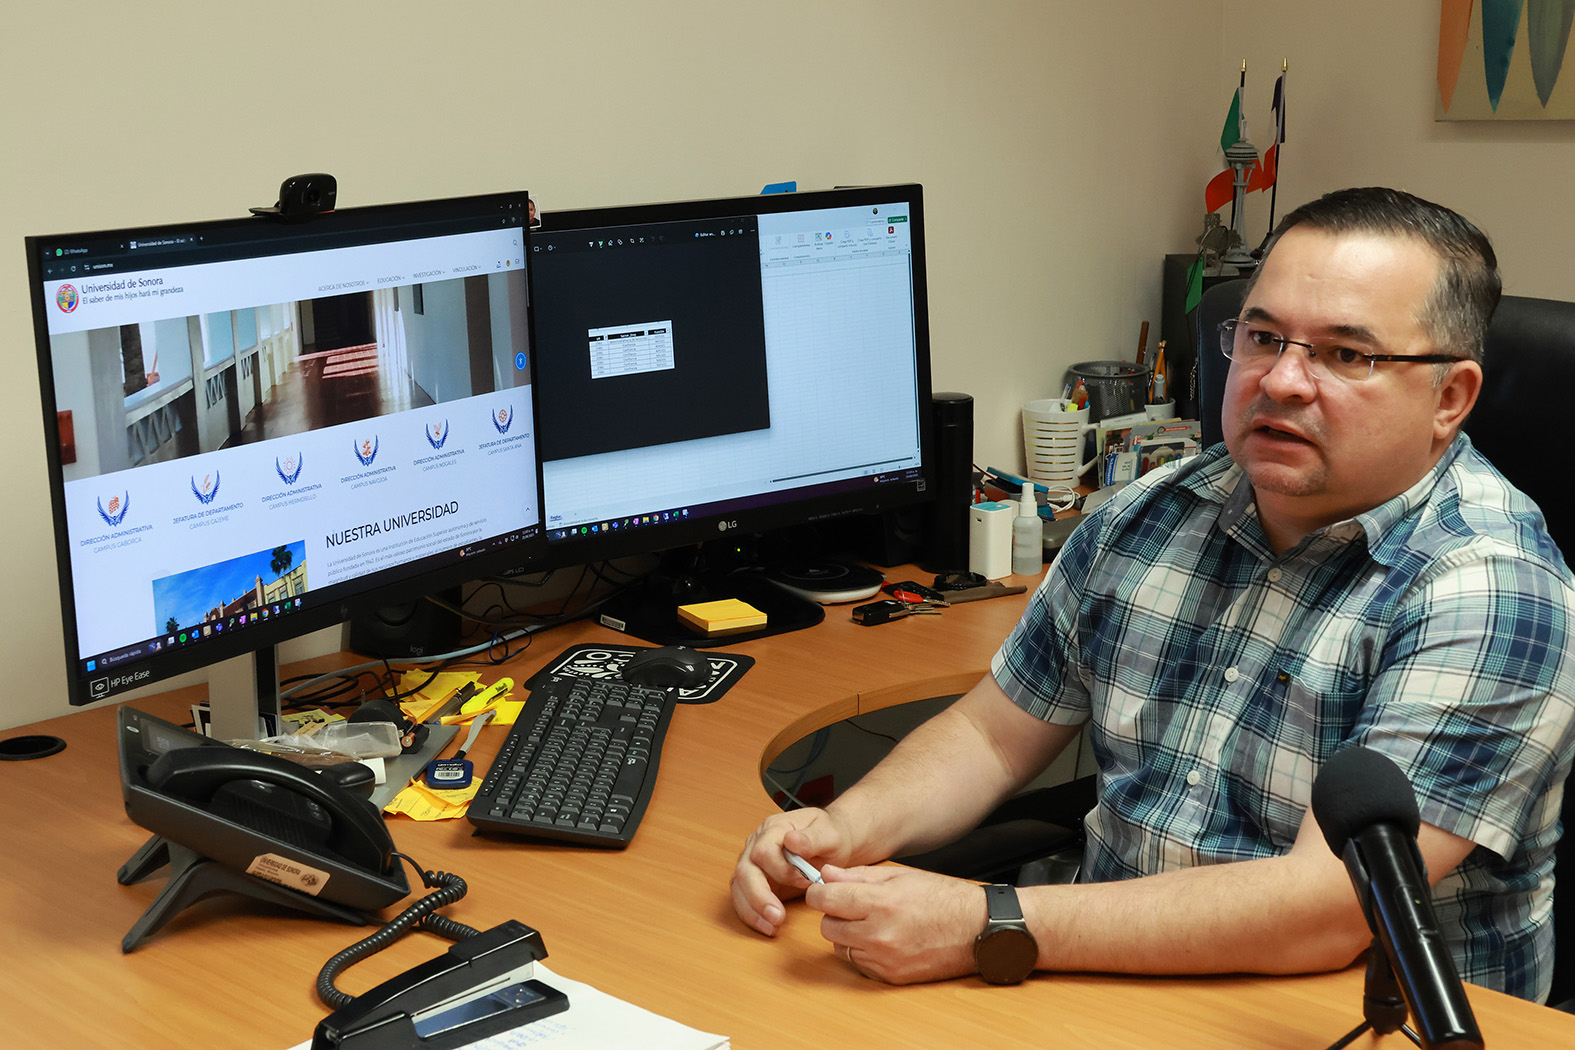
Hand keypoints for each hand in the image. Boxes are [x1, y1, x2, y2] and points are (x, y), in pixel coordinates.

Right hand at [730, 808, 852, 936]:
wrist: (829, 842)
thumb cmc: (830, 836)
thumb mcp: (830, 834)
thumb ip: (811, 838)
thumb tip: (791, 841)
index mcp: (774, 829)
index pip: (764, 851)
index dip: (781, 871)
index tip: (805, 882)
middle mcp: (757, 843)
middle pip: (744, 871)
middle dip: (758, 897)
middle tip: (777, 918)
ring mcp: (753, 862)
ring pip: (739, 887)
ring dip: (752, 910)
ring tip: (772, 927)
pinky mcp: (755, 880)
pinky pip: (743, 898)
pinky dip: (753, 915)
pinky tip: (768, 926)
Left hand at [810, 865, 985, 983]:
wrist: (976, 930)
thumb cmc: (943, 898)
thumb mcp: (900, 877)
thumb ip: (858, 876)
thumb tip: (826, 875)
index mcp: (880, 903)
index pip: (824, 900)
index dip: (818, 892)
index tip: (822, 890)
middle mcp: (878, 935)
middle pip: (827, 927)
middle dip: (834, 914)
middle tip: (853, 905)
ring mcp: (884, 959)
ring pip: (840, 947)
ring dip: (848, 934)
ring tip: (872, 922)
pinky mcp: (890, 976)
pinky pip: (859, 963)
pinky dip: (863, 951)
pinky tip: (883, 939)